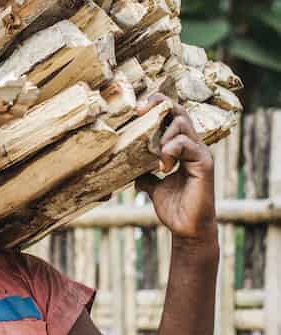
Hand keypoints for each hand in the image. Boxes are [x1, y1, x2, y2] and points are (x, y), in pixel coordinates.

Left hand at [134, 94, 217, 244]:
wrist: (186, 229)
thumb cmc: (174, 207)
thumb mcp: (153, 187)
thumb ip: (145, 174)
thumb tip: (129, 170)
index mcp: (182, 147)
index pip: (172, 116)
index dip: (156, 105)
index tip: (136, 110)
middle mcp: (193, 145)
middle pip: (179, 111)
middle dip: (158, 105)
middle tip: (139, 111)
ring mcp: (200, 152)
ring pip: (181, 124)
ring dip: (162, 136)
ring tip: (156, 158)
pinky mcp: (204, 163)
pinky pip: (187, 144)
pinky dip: (170, 150)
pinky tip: (163, 166)